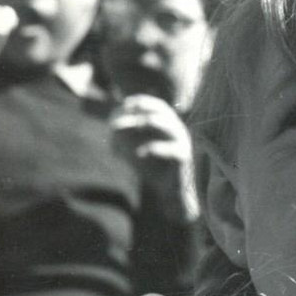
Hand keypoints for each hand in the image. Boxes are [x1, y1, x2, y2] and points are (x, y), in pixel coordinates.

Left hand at [110, 94, 196, 214]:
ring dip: (147, 122)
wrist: (169, 194)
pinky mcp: (183, 157)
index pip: (154, 105)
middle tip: (125, 112)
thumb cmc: (152, 170)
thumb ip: (123, 139)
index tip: (124, 104)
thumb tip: (112, 128)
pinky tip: (139, 153)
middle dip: (142, 108)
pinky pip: (169, 148)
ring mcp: (182, 142)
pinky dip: (152, 148)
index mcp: (168, 124)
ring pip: (167, 125)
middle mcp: (177, 129)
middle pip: (161, 109)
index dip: (140, 101)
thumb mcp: (133, 151)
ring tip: (133, 127)